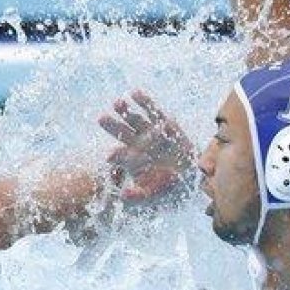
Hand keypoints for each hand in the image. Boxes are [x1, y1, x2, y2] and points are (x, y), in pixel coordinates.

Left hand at [98, 91, 196, 206]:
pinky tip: (135, 93)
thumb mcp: (151, 195)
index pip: (119, 156)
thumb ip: (137, 196)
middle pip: (121, 132)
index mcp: (131, 159)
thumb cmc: (165, 185)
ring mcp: (149, 132)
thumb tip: (122, 196)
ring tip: (117, 102)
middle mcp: (137, 144)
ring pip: (134, 119)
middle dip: (111, 125)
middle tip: (101, 118)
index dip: (115, 155)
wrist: (189, 175)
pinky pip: (153, 111)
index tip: (109, 156)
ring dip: (125, 111)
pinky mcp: (163, 124)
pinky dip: (145, 102)